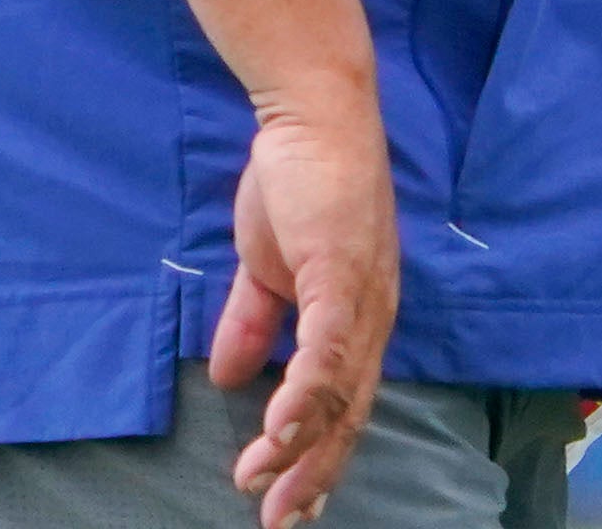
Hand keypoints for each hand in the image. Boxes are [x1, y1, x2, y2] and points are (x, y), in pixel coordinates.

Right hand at [210, 87, 399, 528]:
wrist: (310, 113)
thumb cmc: (296, 182)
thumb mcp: (266, 268)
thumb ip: (253, 321)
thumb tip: (229, 377)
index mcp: (355, 317)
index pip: (344, 404)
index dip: (318, 455)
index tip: (288, 500)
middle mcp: (372, 316)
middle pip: (348, 412)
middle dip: (313, 471)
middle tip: (281, 519)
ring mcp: (361, 294)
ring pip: (337, 389)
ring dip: (299, 442)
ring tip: (262, 480)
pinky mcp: (342, 270)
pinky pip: (327, 344)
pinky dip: (306, 390)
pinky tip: (280, 425)